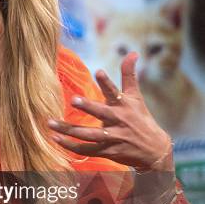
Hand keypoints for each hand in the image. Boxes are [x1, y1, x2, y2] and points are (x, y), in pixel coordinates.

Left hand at [48, 52, 173, 171]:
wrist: (154, 150)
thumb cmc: (140, 118)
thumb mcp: (136, 97)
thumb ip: (129, 75)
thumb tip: (133, 52)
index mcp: (124, 105)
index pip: (115, 92)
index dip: (107, 82)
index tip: (99, 71)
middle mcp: (118, 121)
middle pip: (101, 113)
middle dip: (88, 106)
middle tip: (73, 99)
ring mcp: (112, 138)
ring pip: (89, 135)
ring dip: (69, 130)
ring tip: (50, 123)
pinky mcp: (107, 151)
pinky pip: (86, 150)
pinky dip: (70, 146)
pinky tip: (55, 138)